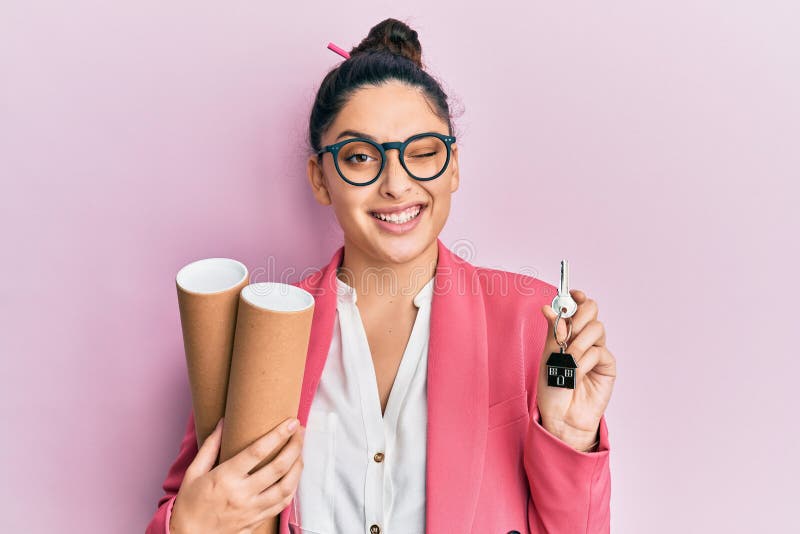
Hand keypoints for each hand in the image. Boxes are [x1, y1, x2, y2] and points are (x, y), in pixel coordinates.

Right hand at [169, 417, 304, 533]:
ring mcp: (252, 510)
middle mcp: (242, 494)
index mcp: (225, 478)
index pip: (258, 451)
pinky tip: (294, 475)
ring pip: (286, 487)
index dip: (278, 434)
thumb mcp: (193, 473)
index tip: (291, 422)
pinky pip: (282, 504)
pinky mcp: (257, 521)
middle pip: (278, 467)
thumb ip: (210, 446)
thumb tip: (223, 422)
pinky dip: (292, 487)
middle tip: (300, 431)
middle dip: (295, 446)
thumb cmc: (189, 505)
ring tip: (300, 451)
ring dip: (298, 466)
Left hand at [537, 289, 616, 450]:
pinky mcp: (608, 366)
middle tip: (570, 328)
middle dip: (580, 315)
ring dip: (580, 342)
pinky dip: (586, 360)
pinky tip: (578, 373)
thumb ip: (553, 331)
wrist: (561, 416)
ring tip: (569, 359)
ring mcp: (597, 351)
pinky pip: (600, 352)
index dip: (576, 298)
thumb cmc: (551, 388)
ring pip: (597, 328)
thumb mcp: (548, 356)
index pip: (576, 307)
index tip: (573, 293)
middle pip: (591, 311)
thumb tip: (549, 307)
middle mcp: (583, 339)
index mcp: (567, 333)